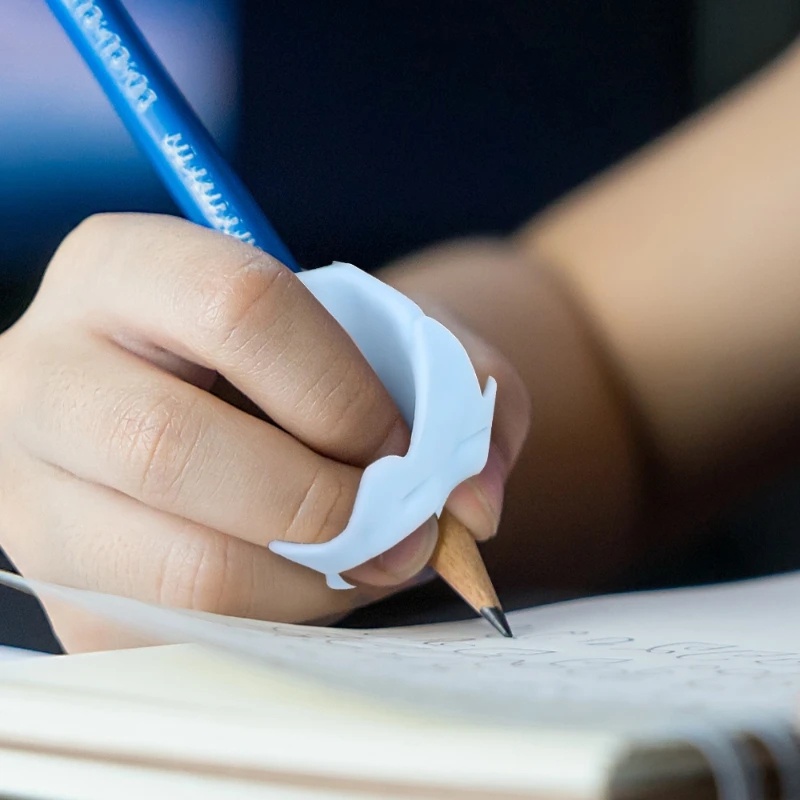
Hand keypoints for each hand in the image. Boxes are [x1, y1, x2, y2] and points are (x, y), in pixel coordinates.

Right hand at [0, 214, 529, 650]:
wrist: (226, 406)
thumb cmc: (311, 361)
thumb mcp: (385, 332)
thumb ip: (464, 387)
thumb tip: (473, 506)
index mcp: (123, 268)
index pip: (235, 308)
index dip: (341, 391)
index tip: (403, 448)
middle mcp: (46, 372)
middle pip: (171, 446)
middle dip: (321, 504)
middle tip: (400, 533)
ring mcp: (31, 491)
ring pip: (177, 567)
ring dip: (308, 584)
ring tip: (362, 562)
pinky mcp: (63, 591)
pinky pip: (183, 635)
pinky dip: (276, 625)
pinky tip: (307, 586)